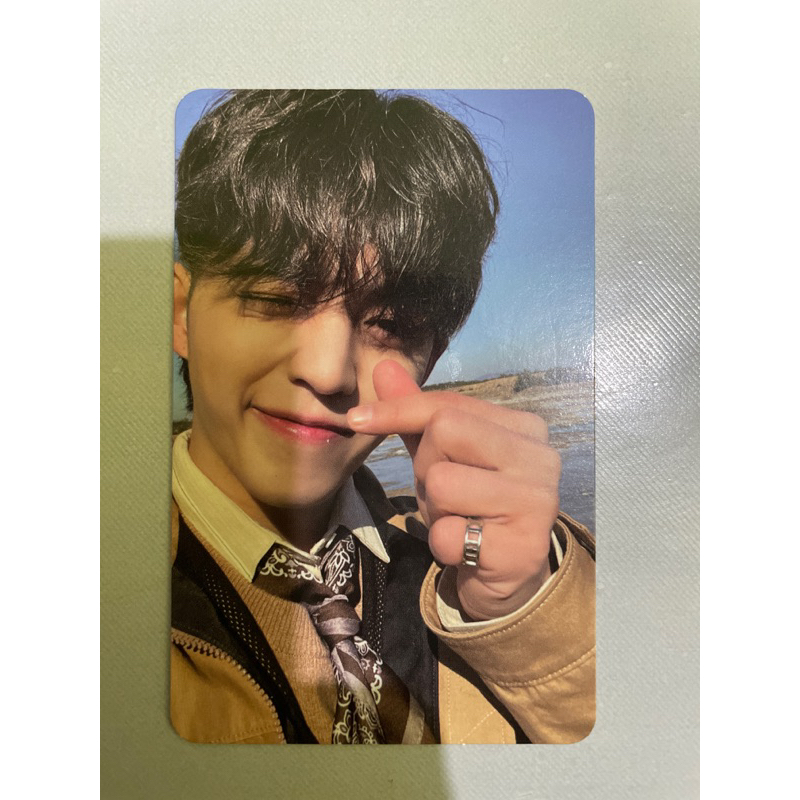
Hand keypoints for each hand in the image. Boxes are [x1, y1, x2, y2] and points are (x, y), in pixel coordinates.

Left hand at [347, 360, 560, 620]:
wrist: (507, 574)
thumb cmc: (471, 505)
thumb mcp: (441, 455)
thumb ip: (416, 413)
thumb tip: (384, 364)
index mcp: (525, 427)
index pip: (448, 405)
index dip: (398, 411)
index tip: (356, 418)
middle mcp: (541, 457)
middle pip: (445, 432)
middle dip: (425, 467)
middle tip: (444, 495)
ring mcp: (538, 502)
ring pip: (442, 483)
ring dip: (434, 510)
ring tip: (460, 520)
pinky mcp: (525, 547)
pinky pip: (449, 534)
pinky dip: (443, 546)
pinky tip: (468, 549)